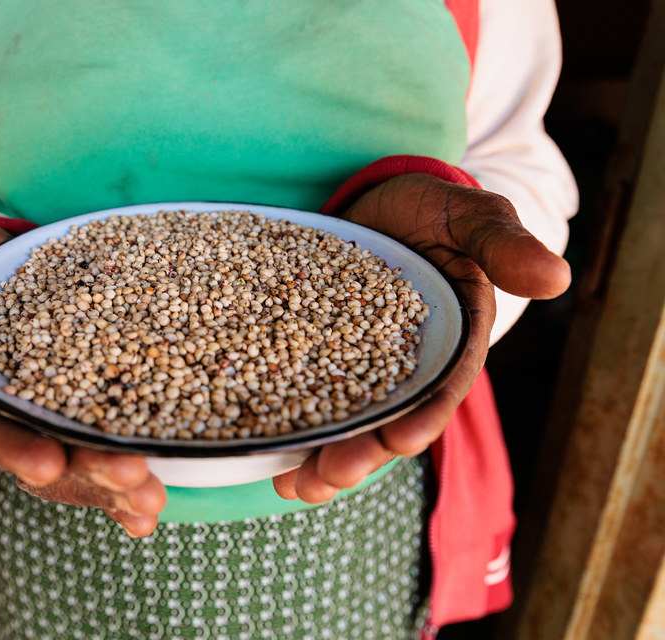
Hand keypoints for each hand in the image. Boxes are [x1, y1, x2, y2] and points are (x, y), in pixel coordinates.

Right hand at [0, 221, 165, 535]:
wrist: (1, 256)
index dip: (12, 444)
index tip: (47, 464)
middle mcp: (5, 406)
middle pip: (43, 449)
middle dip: (85, 473)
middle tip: (133, 482)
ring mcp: (49, 406)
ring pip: (79, 456)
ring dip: (115, 484)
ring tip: (152, 501)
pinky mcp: (88, 395)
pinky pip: (106, 441)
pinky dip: (126, 478)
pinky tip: (153, 506)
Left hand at [273, 173, 570, 502]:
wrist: (384, 201)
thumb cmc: (436, 209)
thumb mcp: (471, 216)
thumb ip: (503, 244)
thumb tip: (556, 276)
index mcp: (454, 340)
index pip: (445, 387)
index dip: (424, 416)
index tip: (400, 440)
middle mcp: (409, 365)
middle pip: (389, 419)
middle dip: (363, 453)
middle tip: (329, 476)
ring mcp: (362, 363)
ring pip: (348, 421)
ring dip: (324, 457)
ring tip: (297, 485)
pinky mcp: (322, 354)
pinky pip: (309, 396)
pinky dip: (294, 428)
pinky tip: (272, 460)